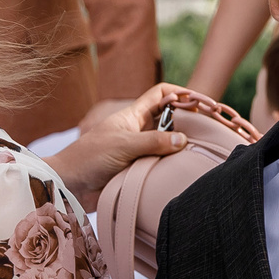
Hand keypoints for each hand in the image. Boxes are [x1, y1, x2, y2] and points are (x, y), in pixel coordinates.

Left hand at [49, 85, 257, 206]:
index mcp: (132, 116)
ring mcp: (136, 150)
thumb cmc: (89, 159)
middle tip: (210, 127)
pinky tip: (185, 168)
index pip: (160, 95)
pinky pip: (159, 162)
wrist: (68, 185)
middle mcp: (136, 130)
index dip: (180, 93)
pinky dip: (172, 163)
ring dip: (180, 144)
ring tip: (203, 148)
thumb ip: (153, 142)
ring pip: (165, 142)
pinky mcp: (135, 169)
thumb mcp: (124, 146)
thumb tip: (184, 140)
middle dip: (187, 119)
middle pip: (168, 118)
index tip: (200, 100)